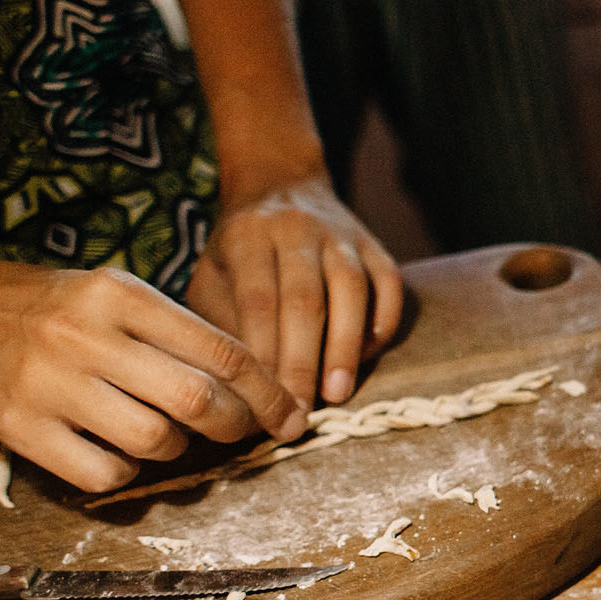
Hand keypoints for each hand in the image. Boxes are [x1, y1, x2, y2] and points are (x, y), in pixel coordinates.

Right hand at [0, 257, 304, 492]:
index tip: (291, 417)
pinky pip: (105, 474)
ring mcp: (50, 384)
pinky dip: (127, 472)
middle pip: (197, 400)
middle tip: (243, 433)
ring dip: (180, 449)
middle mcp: (86, 336)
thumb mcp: (116, 296)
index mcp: (120, 296)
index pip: (221, 351)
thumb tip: (262, 391)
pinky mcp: (21, 429)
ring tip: (168, 435)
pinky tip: (119, 451)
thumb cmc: (54, 308)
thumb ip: (180, 334)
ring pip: (157, 441)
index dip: (269, 393)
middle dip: (238, 426)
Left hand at [187, 176, 402, 405]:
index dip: (264, 356)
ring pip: (352, 292)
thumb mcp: (211, 275)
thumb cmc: (239, 251)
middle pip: (304, 301)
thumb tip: (237, 382)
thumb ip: (219, 320)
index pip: (258, 302)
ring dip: (345, 348)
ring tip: (337, 394)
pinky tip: (367, 357)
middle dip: (302, 363)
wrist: (281, 186)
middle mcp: (297, 230)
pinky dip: (382, 323)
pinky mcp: (376, 246)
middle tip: (300, 414)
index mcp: (248, 236)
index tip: (263, 403)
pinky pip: (389, 286)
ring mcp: (342, 236)